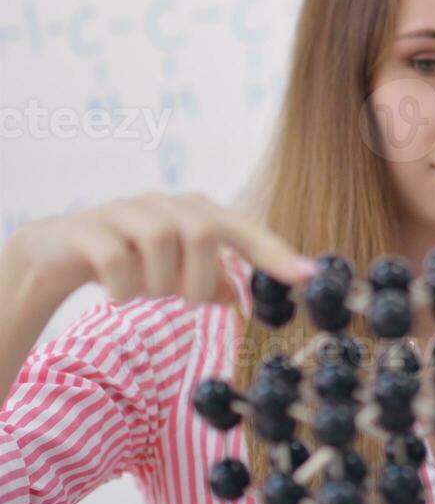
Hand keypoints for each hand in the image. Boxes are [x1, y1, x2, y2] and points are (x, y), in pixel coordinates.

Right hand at [10, 191, 318, 313]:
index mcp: (196, 212)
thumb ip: (213, 281)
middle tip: (185, 300)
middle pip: (203, 234)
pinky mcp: (89, 228)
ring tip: (146, 292)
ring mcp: (126, 211)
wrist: (57, 253)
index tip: (307, 278)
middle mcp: (166, 203)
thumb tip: (244, 299)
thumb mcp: (178, 274)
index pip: (245, 229)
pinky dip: (124, 289)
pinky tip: (119, 294)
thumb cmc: (132, 261)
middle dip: (198, 279)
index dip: (276, 253)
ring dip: (158, 284)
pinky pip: (117, 261)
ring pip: (161, 244)